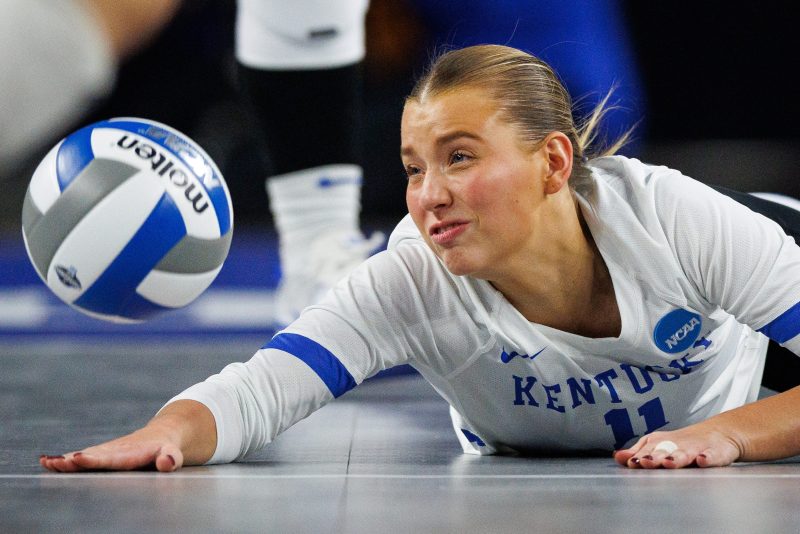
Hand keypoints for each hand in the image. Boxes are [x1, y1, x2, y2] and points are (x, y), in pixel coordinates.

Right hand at [39, 425, 183, 472]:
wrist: (162, 434)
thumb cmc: (167, 449)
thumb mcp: (172, 454)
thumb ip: (170, 459)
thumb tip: (167, 461)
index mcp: (131, 453)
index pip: (111, 458)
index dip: (95, 459)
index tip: (78, 458)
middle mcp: (115, 451)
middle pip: (92, 456)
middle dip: (74, 461)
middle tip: (55, 462)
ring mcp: (106, 451)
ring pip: (83, 455)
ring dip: (65, 460)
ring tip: (47, 462)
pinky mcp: (101, 453)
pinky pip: (82, 456)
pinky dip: (65, 459)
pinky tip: (48, 461)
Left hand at [613, 427, 741, 468]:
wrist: (719, 433)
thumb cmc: (683, 443)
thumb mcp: (660, 445)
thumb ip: (639, 452)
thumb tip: (618, 457)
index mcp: (662, 442)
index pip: (648, 450)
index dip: (639, 456)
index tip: (631, 463)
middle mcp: (677, 444)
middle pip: (664, 450)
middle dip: (654, 457)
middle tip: (644, 462)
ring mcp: (697, 448)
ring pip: (685, 453)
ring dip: (676, 457)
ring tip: (668, 462)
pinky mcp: (716, 452)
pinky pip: (712, 455)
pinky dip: (707, 457)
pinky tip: (702, 460)